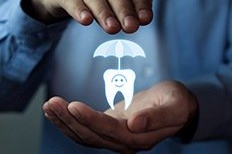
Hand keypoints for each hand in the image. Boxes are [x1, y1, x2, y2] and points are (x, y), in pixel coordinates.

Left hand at [43, 81, 197, 152]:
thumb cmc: (175, 102)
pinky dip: (71, 121)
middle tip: (51, 103)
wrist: (175, 105)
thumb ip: (156, 118)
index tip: (72, 106)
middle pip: (91, 135)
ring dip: (65, 121)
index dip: (90, 120)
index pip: (109, 131)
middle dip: (69, 120)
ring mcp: (115, 136)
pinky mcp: (110, 127)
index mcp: (138, 139)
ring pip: (85, 134)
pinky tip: (59, 112)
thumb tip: (135, 124)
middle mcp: (123, 142)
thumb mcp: (173, 106)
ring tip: (49, 106)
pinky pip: (87, 128)